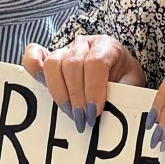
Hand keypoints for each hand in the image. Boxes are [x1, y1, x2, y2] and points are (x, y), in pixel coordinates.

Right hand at [22, 36, 144, 129]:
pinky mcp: (50, 59)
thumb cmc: (125, 82)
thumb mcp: (131, 88)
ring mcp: (65, 49)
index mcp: (107, 46)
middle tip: (82, 119)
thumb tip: (107, 114)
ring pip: (53, 64)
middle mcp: (84, 44)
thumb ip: (121, 96)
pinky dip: (33, 68)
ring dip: (59, 92)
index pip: (95, 63)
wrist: (121, 75)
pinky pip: (34, 56)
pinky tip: (40, 85)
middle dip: (76, 96)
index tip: (94, 112)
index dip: (93, 89)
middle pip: (72, 65)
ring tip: (69, 112)